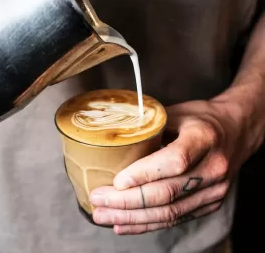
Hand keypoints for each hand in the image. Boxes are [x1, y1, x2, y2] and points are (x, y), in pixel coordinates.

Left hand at [89, 98, 262, 234]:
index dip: (143, 174)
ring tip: (103, 217)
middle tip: (98, 201)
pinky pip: (176, 218)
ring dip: (132, 218)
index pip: (174, 161)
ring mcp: (213, 190)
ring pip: (169, 212)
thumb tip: (113, 142)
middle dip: (127, 202)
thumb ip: (148, 127)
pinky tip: (124, 225)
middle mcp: (212, 168)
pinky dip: (147, 224)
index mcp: (204, 138)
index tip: (115, 182)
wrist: (238, 130)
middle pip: (167, 193)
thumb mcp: (177, 112)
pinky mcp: (209, 203)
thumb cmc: (202, 118)